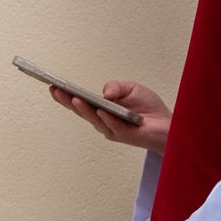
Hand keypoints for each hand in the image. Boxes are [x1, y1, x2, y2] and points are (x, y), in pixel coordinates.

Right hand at [49, 80, 170, 153]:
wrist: (168, 124)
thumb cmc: (148, 107)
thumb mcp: (131, 88)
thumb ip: (116, 87)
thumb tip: (105, 92)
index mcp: (101, 109)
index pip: (79, 102)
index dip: (66, 95)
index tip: (52, 85)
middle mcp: (103, 121)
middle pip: (81, 111)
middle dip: (67, 100)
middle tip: (55, 90)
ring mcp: (112, 129)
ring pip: (94, 119)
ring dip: (84, 109)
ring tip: (74, 98)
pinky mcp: (125, 135)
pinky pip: (113, 126)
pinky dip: (107, 118)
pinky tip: (101, 110)